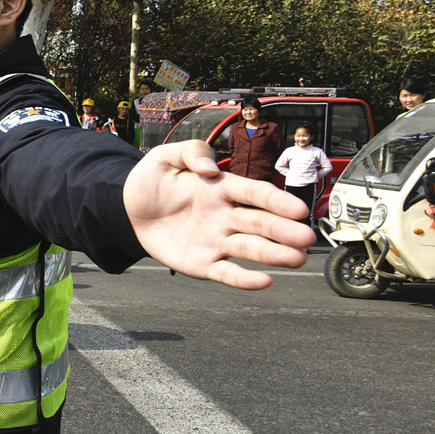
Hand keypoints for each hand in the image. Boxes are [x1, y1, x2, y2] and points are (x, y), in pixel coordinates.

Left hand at [123, 140, 314, 288]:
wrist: (129, 209)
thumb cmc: (152, 182)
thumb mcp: (166, 156)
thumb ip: (191, 152)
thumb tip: (209, 167)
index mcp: (222, 188)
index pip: (255, 193)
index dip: (276, 201)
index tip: (298, 209)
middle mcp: (226, 215)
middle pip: (260, 223)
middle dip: (284, 231)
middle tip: (306, 238)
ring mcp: (217, 240)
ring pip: (250, 248)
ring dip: (274, 254)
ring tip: (296, 259)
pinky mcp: (203, 263)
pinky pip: (227, 272)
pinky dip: (244, 279)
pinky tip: (263, 281)